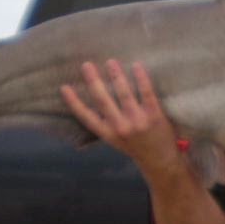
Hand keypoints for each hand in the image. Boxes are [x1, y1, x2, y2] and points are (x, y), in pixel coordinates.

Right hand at [60, 59, 183, 179]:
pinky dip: (141, 78)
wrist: (160, 161)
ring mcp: (138, 121)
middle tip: (86, 64)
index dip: (74, 102)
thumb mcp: (115, 140)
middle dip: (93, 81)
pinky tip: (136, 66)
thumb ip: (105, 124)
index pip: (86, 117)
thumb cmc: (136, 146)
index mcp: (107, 134)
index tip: (64, 87)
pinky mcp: (154, 116)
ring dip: (116, 76)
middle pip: (103, 101)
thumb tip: (91, 102)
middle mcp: (120, 128)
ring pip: (124, 94)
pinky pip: (146, 93)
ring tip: (110, 62)